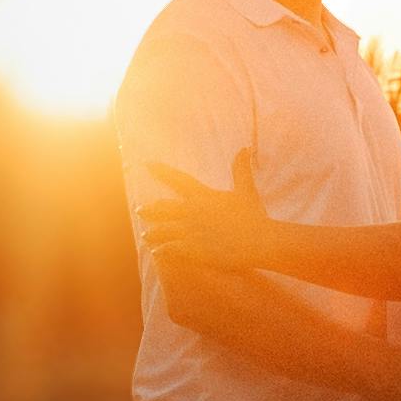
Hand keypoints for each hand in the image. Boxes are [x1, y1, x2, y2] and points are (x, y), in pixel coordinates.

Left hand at [140, 154, 281, 272]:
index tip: (146, 164)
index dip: (161, 171)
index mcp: (204, 196)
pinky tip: (157, 253)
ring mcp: (191, 230)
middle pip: (163, 208)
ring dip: (153, 233)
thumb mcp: (246, 190)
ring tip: (146, 236)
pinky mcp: (193, 249)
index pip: (178, 180)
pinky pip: (169, 249)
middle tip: (139, 210)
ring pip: (161, 230)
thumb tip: (245, 148)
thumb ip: (241, 169)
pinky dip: (161, 250)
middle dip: (149, 210)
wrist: (261, 241)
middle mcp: (193, 211)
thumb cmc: (255, 217)